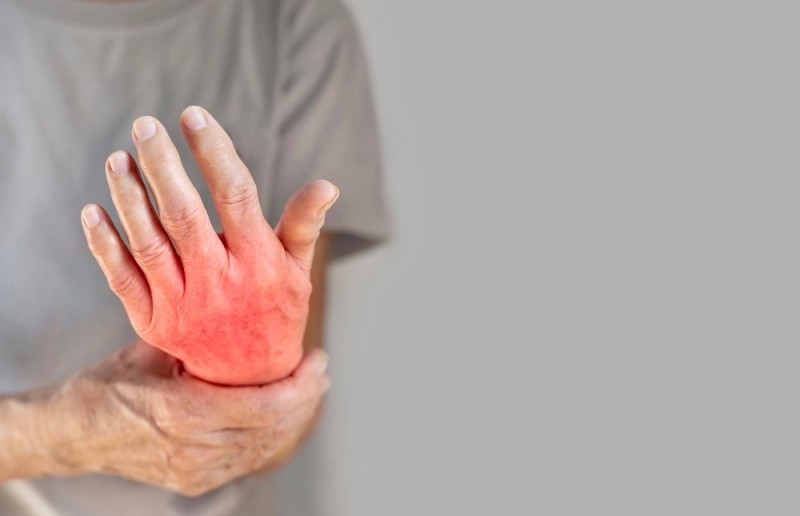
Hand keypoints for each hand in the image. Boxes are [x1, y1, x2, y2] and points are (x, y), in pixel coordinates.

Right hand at [44, 340, 329, 495]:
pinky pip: (248, 460)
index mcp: (185, 413)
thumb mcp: (154, 350)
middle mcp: (195, 449)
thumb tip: (247, 314)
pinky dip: (270, 436)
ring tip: (309, 389)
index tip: (318, 360)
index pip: (266, 406)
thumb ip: (200, 339)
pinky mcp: (194, 482)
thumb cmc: (107, 384)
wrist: (71, 433)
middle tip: (320, 371)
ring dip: (294, 418)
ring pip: (265, 448)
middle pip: (274, 429)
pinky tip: (281, 415)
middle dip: (306, 400)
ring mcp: (195, 472)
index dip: (301, 386)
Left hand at [80, 107, 337, 384]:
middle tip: (145, 125)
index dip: (213, 152)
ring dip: (129, 198)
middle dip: (162, 165)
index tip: (193, 116)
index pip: (236, 195)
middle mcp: (220, 282)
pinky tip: (93, 211)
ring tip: (118, 158)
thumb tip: (327, 184)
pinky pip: (123, 278)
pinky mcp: (154, 321)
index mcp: (258, 263)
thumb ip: (304, 225)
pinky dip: (105, 245)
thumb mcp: (298, 270)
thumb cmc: (275, 311)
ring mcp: (183, 304)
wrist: (247, 378)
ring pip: (149, 243)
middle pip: (183, 215)